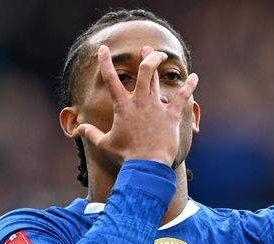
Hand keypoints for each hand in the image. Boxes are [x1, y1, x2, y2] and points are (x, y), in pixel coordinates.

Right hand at [74, 45, 198, 166]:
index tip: (103, 49)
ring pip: (157, 79)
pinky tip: (195, 77)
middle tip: (147, 49)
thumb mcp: (105, 144)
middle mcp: (139, 102)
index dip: (105, 62)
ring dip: (159, 64)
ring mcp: (156, 107)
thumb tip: (79, 129)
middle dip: (146, 56)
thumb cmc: (126, 155)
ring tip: (162, 55)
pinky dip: (189, 86)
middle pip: (143, 71)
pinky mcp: (171, 116)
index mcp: (122, 106)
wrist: (146, 165)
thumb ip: (91, 134)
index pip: (111, 79)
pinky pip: (181, 97)